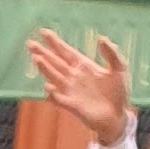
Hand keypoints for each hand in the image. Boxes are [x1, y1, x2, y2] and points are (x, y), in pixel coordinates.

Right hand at [27, 29, 130, 143]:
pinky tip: (48, 86)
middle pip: (55, 62)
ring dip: (45, 68)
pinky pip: (59, 99)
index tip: (43, 32)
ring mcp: (71, 91)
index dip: (55, 42)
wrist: (118, 117)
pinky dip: (53, 94)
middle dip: (43, 53)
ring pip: (54, 77)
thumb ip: (111, 53)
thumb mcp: (120, 68)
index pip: (66, 52)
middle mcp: (74, 77)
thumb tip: (100, 38)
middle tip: (30, 43)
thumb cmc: (119, 93)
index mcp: (84, 66)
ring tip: (36, 59)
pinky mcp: (72, 106)